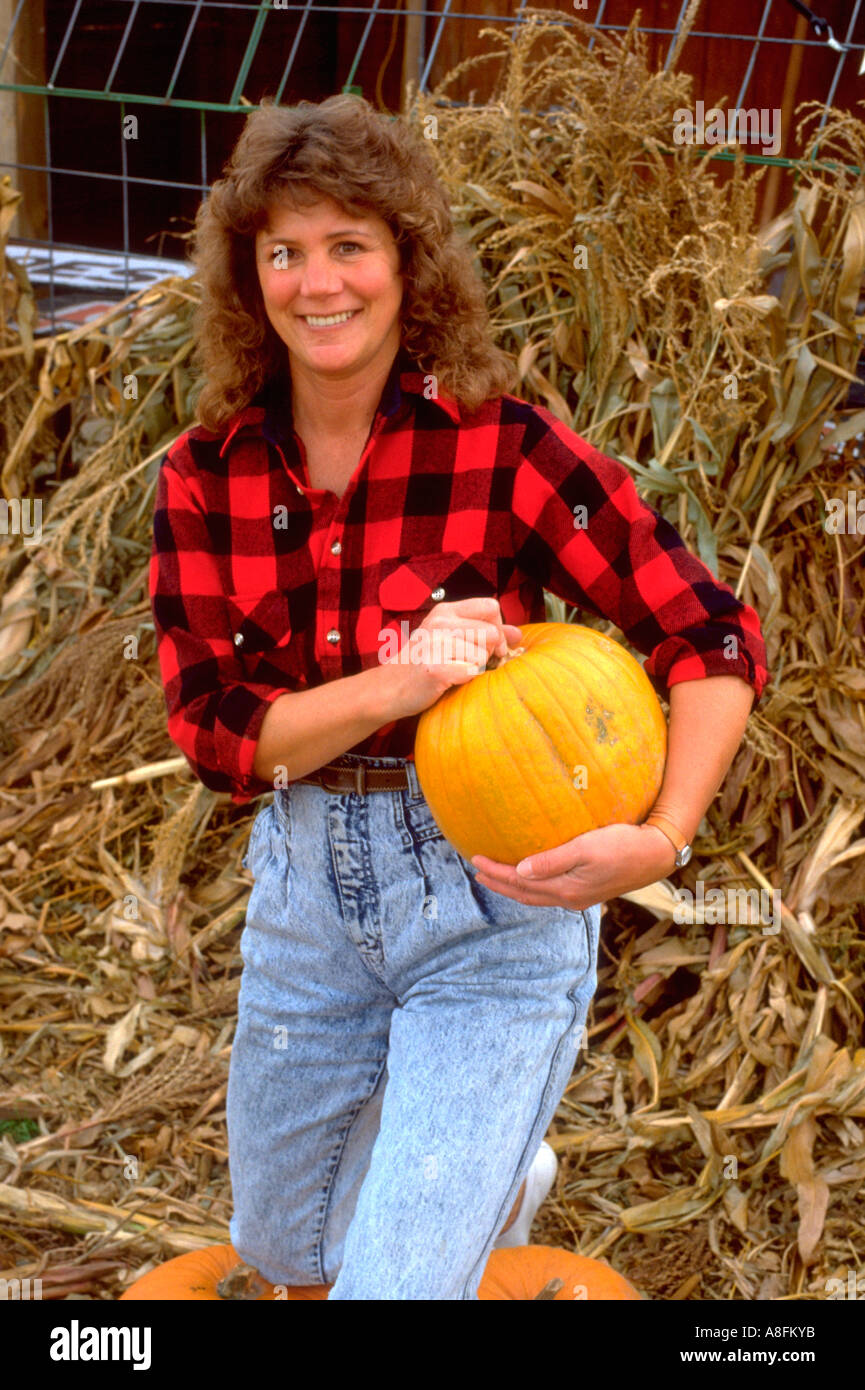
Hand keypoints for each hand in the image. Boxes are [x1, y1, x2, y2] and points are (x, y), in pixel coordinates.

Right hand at [379, 596, 522, 720]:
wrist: (389, 688)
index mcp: (445, 610)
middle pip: (492, 632)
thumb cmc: (424, 663)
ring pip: (483, 655)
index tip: (490, 646)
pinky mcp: (435, 668)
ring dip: (475, 668)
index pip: (491, 606)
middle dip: (488, 652)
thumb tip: (518, 633)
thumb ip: (485, 632)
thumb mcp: (451, 639)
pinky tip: (448, 680)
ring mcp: (435, 644)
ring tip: (453, 670)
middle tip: (468, 662)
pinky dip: (464, 680)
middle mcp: (440, 622)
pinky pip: (471, 672)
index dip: (499, 627)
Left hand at [470, 823, 677, 911]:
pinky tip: (533, 877)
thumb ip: (552, 861)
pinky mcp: (588, 890)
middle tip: (478, 871)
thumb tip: (520, 871)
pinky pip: (550, 892)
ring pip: (537, 896)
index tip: (476, 860)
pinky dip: (533, 886)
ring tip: (499, 877)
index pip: (520, 883)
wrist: (656, 855)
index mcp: (565, 890)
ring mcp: (579, 897)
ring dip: (515, 887)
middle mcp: (569, 898)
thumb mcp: (585, 849)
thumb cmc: (622, 845)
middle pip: (525, 894)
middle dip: (500, 884)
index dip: (496, 873)